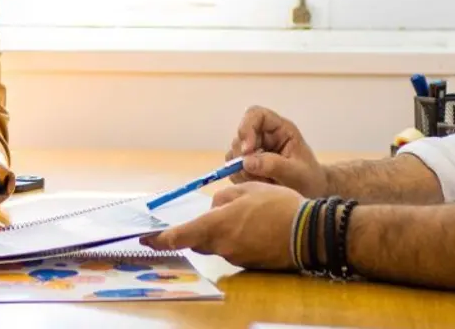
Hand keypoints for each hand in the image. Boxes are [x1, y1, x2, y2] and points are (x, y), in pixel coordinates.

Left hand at [140, 182, 304, 270]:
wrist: (308, 232)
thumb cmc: (278, 205)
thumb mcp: (248, 189)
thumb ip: (224, 198)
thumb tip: (215, 208)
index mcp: (217, 224)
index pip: (181, 235)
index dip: (161, 239)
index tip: (146, 240)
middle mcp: (223, 245)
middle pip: (199, 240)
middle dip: (200, 229)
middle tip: (218, 214)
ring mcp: (237, 257)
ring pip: (218, 244)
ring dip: (222, 233)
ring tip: (248, 217)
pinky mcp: (250, 264)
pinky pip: (235, 250)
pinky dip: (238, 240)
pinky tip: (257, 228)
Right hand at [226, 106, 326, 196]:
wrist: (312, 192)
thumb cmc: (309, 178)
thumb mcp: (296, 173)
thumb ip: (273, 165)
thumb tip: (246, 162)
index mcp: (280, 129)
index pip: (256, 114)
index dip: (247, 127)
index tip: (247, 150)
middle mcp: (264, 136)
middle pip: (241, 136)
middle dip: (244, 157)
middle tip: (255, 175)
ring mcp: (255, 149)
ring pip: (234, 154)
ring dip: (243, 171)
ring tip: (264, 183)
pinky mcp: (248, 164)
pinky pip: (234, 168)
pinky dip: (242, 179)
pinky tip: (259, 185)